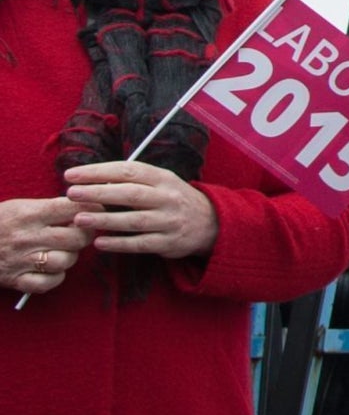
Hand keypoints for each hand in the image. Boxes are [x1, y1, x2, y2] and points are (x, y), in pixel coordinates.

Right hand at [0, 194, 90, 296]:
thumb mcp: (19, 207)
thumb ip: (48, 208)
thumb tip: (83, 208)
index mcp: (29, 214)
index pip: (72, 209)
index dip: (90, 209)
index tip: (94, 210)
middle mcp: (27, 237)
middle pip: (76, 237)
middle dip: (85, 235)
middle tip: (80, 234)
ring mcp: (22, 260)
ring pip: (65, 260)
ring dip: (70, 257)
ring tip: (63, 251)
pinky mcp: (15, 279)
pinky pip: (48, 282)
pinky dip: (55, 277)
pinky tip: (51, 270)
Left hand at [67, 161, 214, 259]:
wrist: (211, 223)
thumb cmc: (174, 199)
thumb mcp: (162, 182)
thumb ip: (133, 180)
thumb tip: (93, 179)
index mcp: (163, 178)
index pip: (128, 171)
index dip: (99, 172)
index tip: (72, 175)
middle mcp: (167, 198)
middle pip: (130, 194)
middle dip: (98, 193)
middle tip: (71, 193)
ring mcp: (169, 221)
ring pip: (133, 220)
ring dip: (104, 219)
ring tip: (79, 219)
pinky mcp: (168, 242)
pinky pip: (140, 244)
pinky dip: (119, 244)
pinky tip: (100, 242)